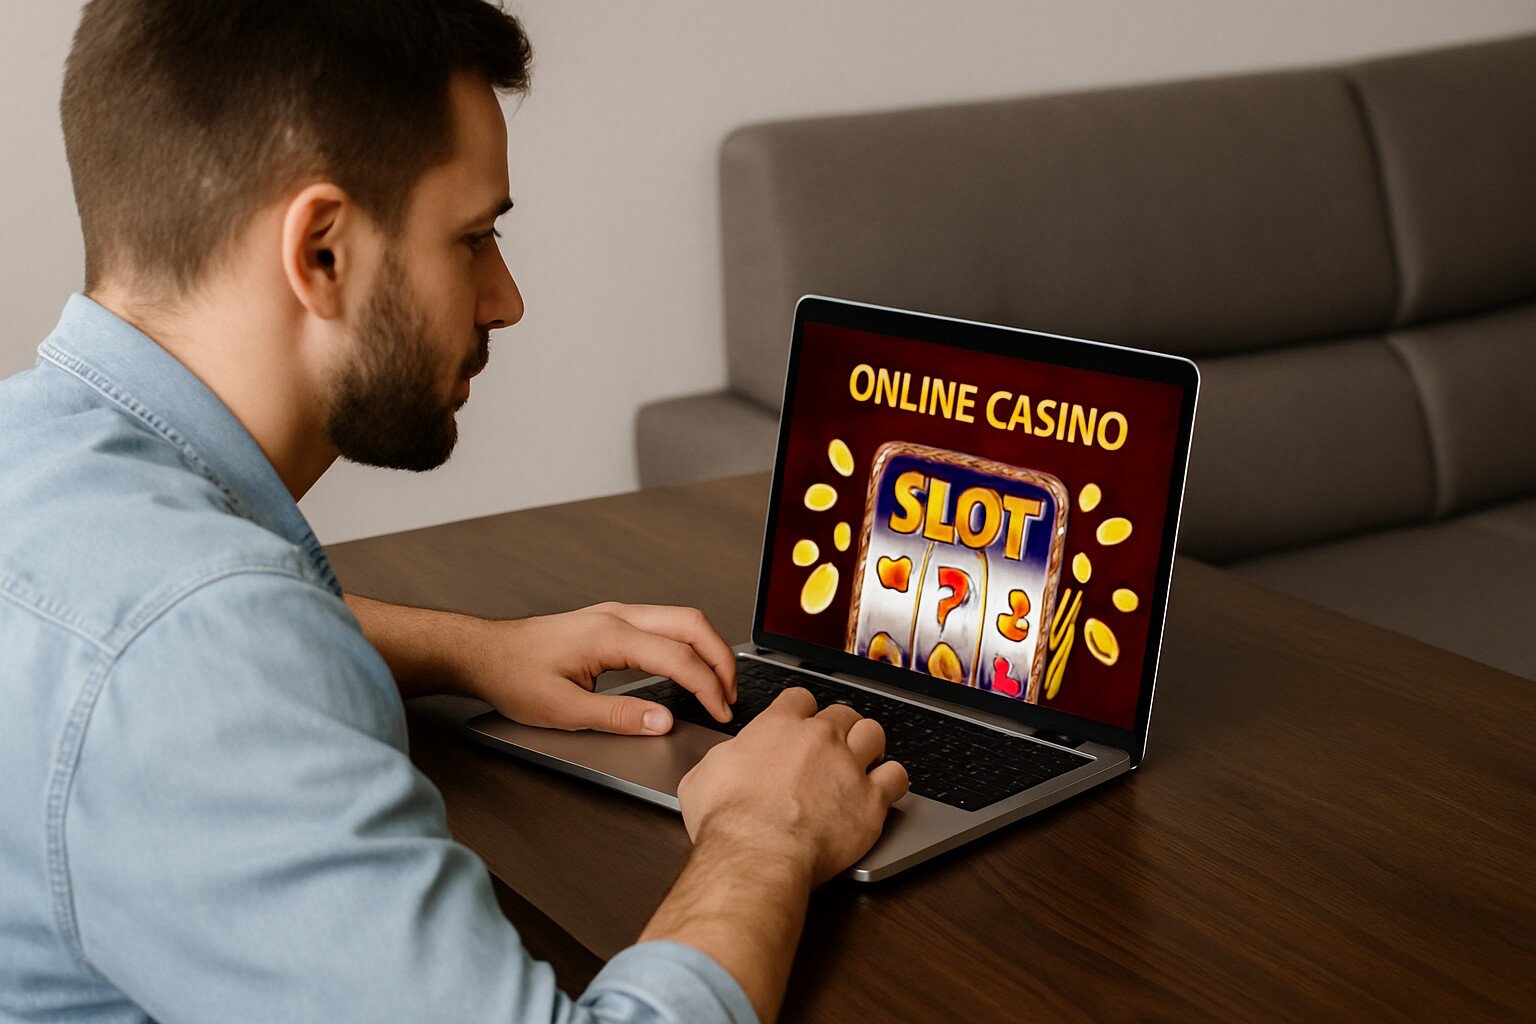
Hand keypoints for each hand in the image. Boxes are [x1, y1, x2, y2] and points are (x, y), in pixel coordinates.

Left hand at [463, 602, 736, 734]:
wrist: (484, 653)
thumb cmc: (513, 676)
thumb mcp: (564, 709)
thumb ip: (619, 715)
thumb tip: (662, 721)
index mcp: (609, 635)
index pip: (678, 657)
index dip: (706, 687)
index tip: (719, 712)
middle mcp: (618, 616)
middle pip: (692, 623)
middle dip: (721, 658)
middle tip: (731, 694)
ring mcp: (616, 614)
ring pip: (681, 618)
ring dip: (707, 648)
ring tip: (717, 683)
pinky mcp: (612, 620)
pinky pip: (665, 623)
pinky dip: (688, 644)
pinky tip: (689, 667)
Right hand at [676, 688, 908, 885]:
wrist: (755, 855)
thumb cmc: (728, 822)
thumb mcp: (702, 776)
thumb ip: (724, 758)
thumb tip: (727, 761)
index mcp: (778, 727)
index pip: (800, 698)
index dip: (801, 710)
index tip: (802, 722)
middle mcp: (818, 738)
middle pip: (842, 713)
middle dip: (838, 727)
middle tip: (832, 747)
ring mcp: (848, 766)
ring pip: (873, 734)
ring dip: (869, 745)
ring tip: (863, 759)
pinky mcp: (871, 800)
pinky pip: (897, 776)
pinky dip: (892, 780)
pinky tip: (884, 789)